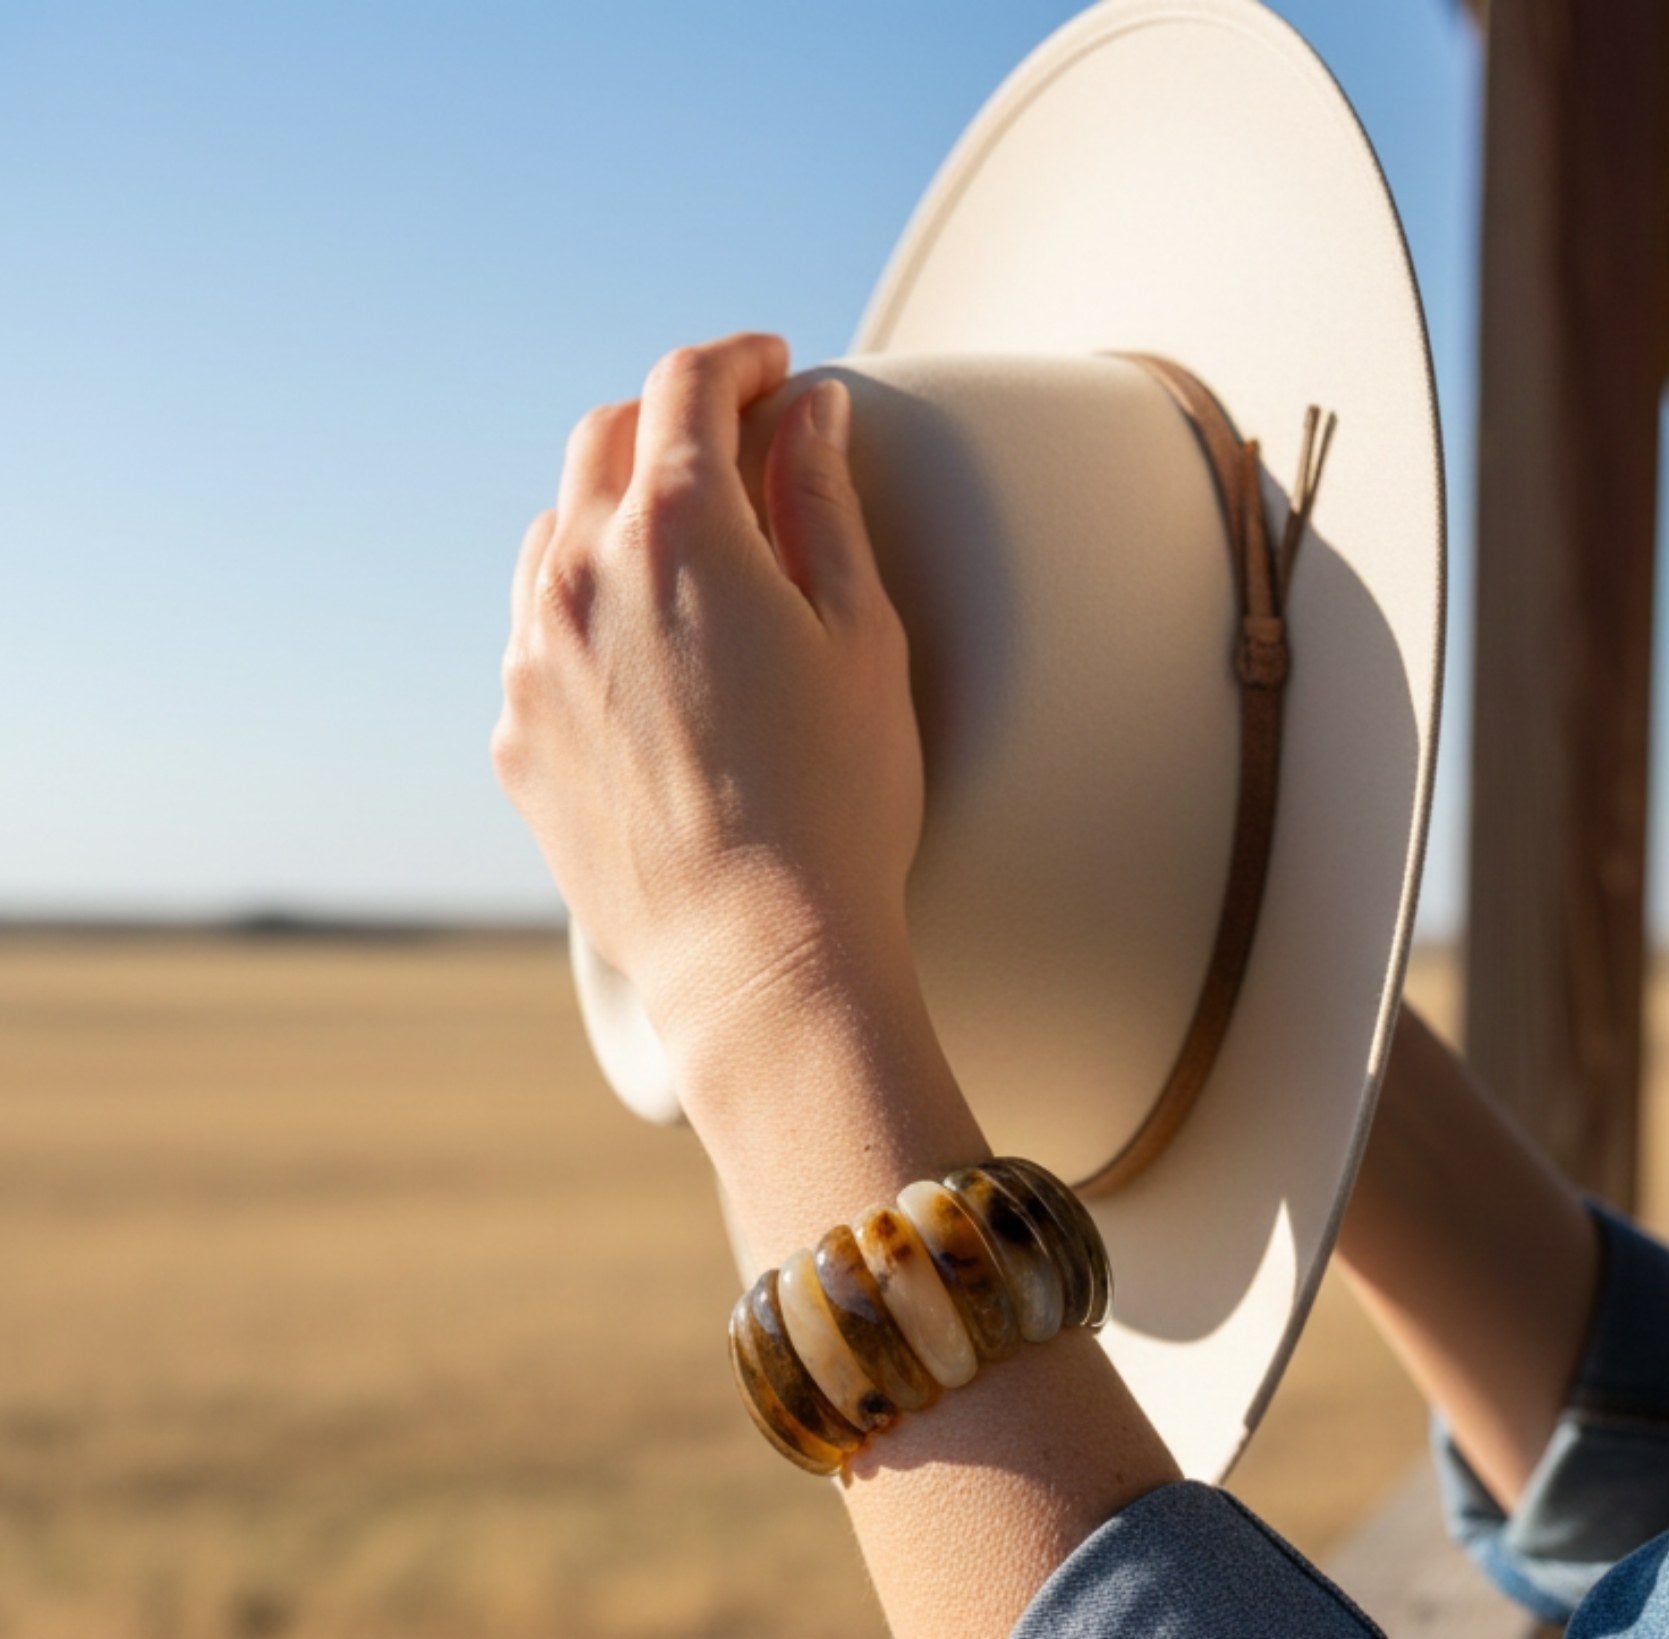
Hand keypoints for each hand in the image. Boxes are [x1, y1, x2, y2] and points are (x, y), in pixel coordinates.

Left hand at [492, 331, 923, 1080]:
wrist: (758, 956)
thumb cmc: (836, 804)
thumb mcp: (862, 636)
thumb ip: (824, 505)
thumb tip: (808, 416)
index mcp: (676, 528)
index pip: (688, 385)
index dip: (739, 362)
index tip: (773, 372)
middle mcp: (580, 575)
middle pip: (605, 441)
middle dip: (671, 421)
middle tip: (732, 441)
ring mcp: (532, 658)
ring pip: (555, 534)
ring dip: (614, 511)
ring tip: (680, 547)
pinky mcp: (516, 738)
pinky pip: (537, 635)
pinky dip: (584, 609)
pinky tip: (641, 651)